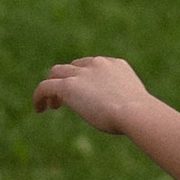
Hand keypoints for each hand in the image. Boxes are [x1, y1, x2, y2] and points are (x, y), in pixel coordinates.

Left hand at [31, 54, 149, 131]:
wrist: (134, 112)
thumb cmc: (140, 115)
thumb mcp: (135, 104)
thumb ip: (127, 102)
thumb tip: (128, 116)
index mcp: (115, 64)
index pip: (93, 64)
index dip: (84, 77)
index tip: (84, 93)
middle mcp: (97, 64)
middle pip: (73, 65)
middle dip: (68, 79)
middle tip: (64, 98)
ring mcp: (81, 73)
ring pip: (56, 72)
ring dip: (52, 87)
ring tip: (51, 105)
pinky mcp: (68, 86)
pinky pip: (45, 87)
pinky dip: (39, 96)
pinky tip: (39, 109)